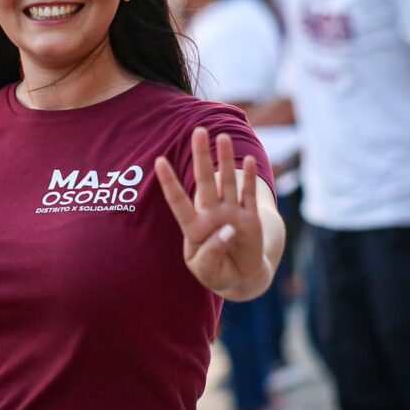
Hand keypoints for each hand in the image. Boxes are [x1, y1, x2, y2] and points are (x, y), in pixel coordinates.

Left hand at [155, 127, 271, 299]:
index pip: (179, 201)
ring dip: (225, 160)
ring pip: (226, 182)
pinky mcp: (250, 218)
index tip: (159, 161)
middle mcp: (212, 214)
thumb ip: (211, 252)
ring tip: (222, 137)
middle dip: (202, 157)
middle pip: (204, 181)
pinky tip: (246, 161)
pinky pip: (248, 194)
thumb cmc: (216, 272)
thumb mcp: (206, 270)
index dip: (169, 182)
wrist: (241, 277)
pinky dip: (247, 179)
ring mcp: (231, 213)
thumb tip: (229, 229)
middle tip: (198, 132)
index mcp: (194, 227)